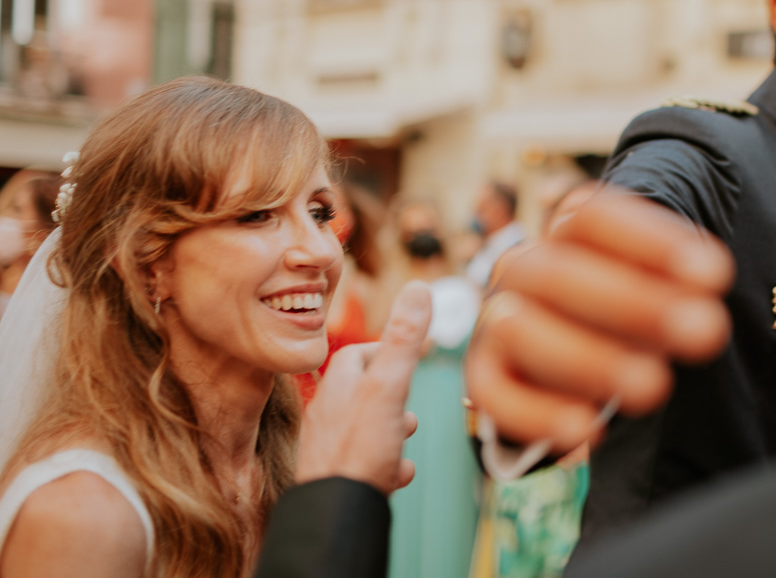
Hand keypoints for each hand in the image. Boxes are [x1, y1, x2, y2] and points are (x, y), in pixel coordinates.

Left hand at [295, 281, 431, 495]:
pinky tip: (399, 472)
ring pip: (363, 428)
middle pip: (361, 391)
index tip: (410, 350)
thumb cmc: (357, 452)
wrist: (334, 514)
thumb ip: (404, 341)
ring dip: (390, 426)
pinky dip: (385, 464)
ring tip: (407, 430)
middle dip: (391, 390)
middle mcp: (329, 417)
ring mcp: (332, 450)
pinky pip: (364, 465)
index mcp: (337, 388)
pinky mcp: (339, 480)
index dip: (386, 348)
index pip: (358, 354)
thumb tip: (419, 288)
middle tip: (411, 394)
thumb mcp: (388, 387)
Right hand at [465, 191, 733, 454]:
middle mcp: (524, 267)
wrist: (563, 349)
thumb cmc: (622, 306)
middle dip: (635, 304)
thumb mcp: (652, 279)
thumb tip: (710, 282)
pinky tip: (590, 429)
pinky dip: (538, 414)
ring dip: (590, 359)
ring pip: (522, 330)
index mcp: (566, 232)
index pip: (593, 218)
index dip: (652, 242)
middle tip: (705, 331)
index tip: (715, 276)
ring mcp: (498, 320)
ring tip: (656, 386)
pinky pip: (495, 394)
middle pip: (559, 272)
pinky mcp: (486, 375)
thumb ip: (677, 278)